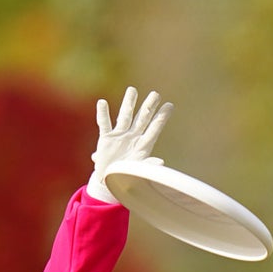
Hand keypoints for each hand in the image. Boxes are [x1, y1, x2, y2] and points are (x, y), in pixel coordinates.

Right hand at [88, 86, 172, 202]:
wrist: (109, 181)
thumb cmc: (126, 177)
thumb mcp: (138, 172)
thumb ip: (148, 166)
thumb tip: (161, 162)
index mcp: (143, 146)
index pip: (154, 129)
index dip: (161, 118)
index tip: (170, 105)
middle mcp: (133, 138)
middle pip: (142, 119)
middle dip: (148, 107)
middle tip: (155, 94)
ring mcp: (120, 136)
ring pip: (124, 116)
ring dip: (128, 104)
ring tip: (132, 90)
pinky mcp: (106, 139)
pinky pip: (104, 124)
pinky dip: (103, 114)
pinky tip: (102, 103)